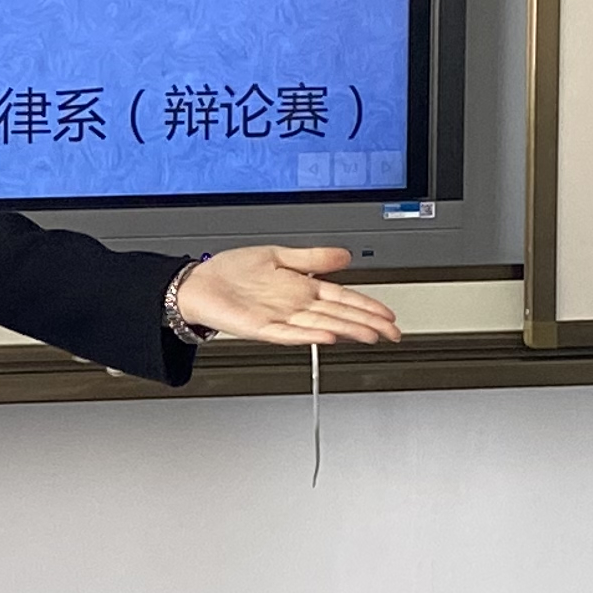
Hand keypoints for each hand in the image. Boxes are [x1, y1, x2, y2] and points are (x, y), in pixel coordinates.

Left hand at [169, 248, 403, 347]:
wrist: (199, 283)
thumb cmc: (232, 272)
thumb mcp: (278, 255)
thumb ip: (311, 258)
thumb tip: (344, 256)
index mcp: (302, 288)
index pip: (343, 298)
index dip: (368, 305)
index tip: (389, 315)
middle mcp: (295, 305)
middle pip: (339, 314)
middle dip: (367, 322)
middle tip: (393, 332)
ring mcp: (279, 318)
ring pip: (321, 326)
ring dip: (346, 331)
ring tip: (369, 335)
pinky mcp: (260, 328)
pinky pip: (288, 333)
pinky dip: (307, 335)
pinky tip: (326, 337)